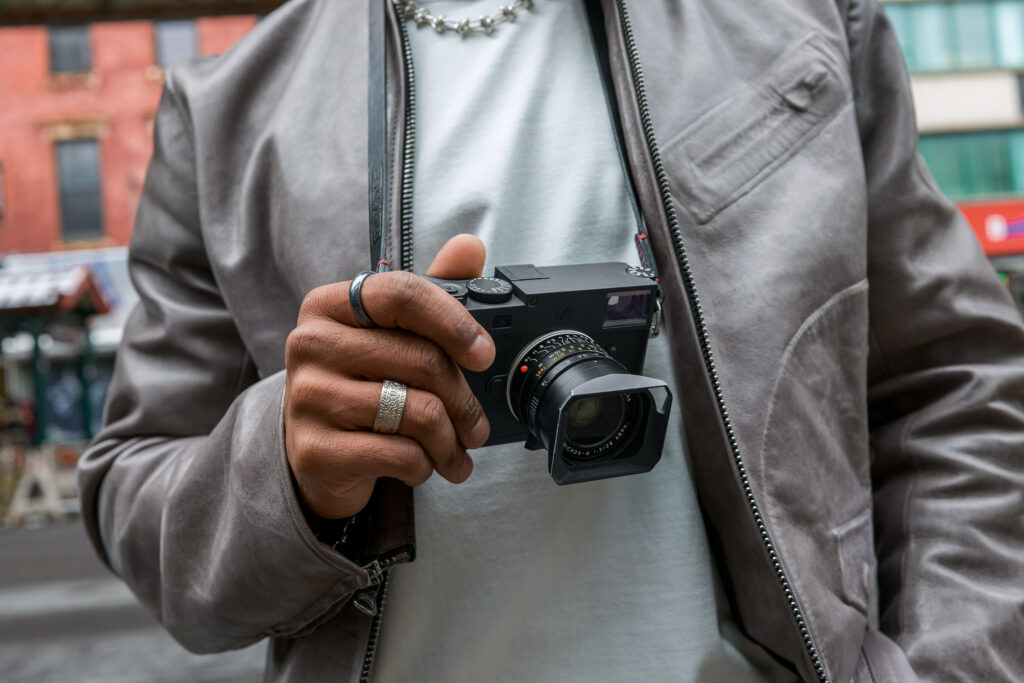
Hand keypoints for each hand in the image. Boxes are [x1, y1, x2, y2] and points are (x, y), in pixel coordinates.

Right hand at [284, 235, 494, 518]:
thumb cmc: (361, 384)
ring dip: (450, 439)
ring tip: (456, 449)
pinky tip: (424, 464)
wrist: (315, 450)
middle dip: (463, 399)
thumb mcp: (392, 334)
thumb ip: (432, 291)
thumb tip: (469, 246)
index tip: (484, 353)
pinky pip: (399, 455)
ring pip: (416, 413)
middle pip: (420, 360)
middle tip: (477, 423)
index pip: (401, 295)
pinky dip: (425, 464)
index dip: (453, 322)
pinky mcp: (314, 450)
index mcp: (330, 305)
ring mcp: (307, 397)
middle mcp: (310, 344)